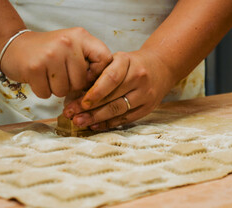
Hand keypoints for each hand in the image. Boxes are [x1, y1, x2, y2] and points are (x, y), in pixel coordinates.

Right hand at [0, 28, 111, 97]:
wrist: (14, 45)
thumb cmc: (48, 51)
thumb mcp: (73, 47)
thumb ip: (89, 62)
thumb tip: (101, 88)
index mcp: (81, 36)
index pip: (104, 59)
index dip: (97, 74)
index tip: (86, 76)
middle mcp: (67, 43)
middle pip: (82, 81)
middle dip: (71, 85)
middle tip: (60, 75)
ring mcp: (50, 55)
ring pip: (64, 91)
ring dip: (56, 89)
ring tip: (48, 76)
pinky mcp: (34, 68)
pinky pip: (47, 94)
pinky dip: (43, 91)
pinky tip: (38, 79)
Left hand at [63, 50, 177, 130]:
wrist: (161, 66)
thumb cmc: (131, 63)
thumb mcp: (117, 59)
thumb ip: (100, 72)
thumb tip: (75, 92)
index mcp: (128, 61)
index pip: (111, 78)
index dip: (94, 92)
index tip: (79, 102)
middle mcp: (139, 77)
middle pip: (112, 97)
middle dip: (88, 108)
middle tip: (70, 114)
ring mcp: (145, 94)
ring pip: (118, 110)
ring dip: (96, 118)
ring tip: (79, 122)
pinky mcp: (148, 108)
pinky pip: (126, 119)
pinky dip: (108, 123)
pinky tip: (94, 126)